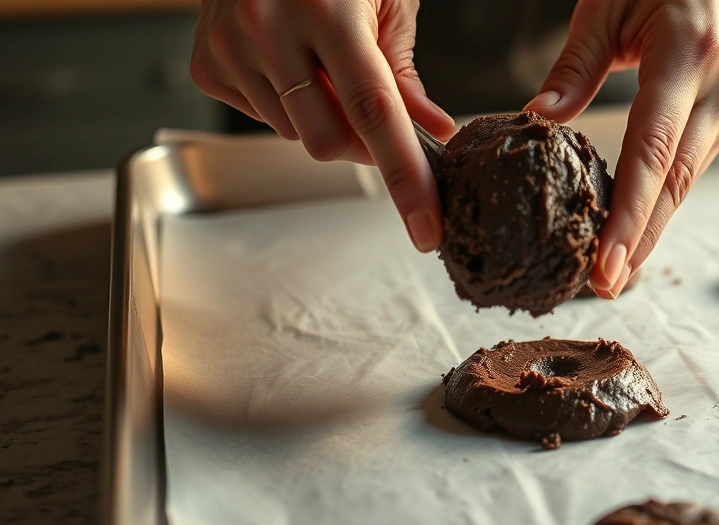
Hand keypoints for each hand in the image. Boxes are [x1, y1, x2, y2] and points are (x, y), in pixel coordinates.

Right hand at [190, 0, 455, 251]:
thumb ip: (403, 71)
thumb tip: (432, 132)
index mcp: (326, 8)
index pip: (374, 113)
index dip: (406, 177)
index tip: (426, 228)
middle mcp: (268, 27)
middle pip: (327, 141)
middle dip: (358, 141)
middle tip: (369, 108)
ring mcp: (228, 47)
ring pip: (295, 135)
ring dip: (320, 117)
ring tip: (320, 63)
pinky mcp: (205, 64)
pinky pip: (261, 120)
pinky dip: (285, 105)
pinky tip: (286, 62)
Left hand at [525, 0, 718, 295]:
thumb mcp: (609, 4)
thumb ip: (575, 65)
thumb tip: (538, 117)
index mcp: (687, 58)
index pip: (654, 152)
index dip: (629, 215)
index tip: (606, 265)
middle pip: (674, 186)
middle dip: (638, 244)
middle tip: (600, 289)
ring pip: (683, 187)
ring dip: (647, 233)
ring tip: (608, 275)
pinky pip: (687, 172)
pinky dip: (658, 206)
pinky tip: (630, 233)